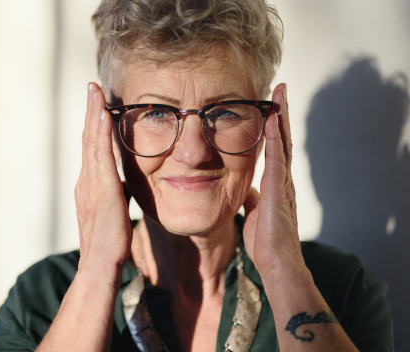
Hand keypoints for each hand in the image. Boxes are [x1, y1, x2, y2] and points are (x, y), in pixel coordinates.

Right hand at [75, 83, 131, 272]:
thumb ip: (115, 194)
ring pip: (91, 141)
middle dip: (90, 111)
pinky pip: (101, 154)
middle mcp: (86, 180)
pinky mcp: (102, 188)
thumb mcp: (112, 210)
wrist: (100, 263)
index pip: (91, 148)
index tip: (97, 104)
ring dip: (93, 114)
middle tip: (92, 87)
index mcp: (89, 185)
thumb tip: (124, 184)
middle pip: (87, 138)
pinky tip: (104, 114)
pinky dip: (100, 132)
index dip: (92, 124)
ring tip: (96, 91)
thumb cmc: (109, 242)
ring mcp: (91, 183)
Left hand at [242, 83, 304, 275]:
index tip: (271, 107)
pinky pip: (277, 157)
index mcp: (276, 184)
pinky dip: (276, 136)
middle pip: (283, 139)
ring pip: (283, 142)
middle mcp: (283, 179)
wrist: (276, 262)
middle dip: (281, 113)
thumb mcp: (255, 214)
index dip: (274, 127)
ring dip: (281, 116)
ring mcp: (283, 182)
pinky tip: (273, 118)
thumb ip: (253, 199)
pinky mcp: (279, 189)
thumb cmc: (266, 243)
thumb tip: (247, 190)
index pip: (276, 149)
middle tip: (279, 89)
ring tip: (279, 93)